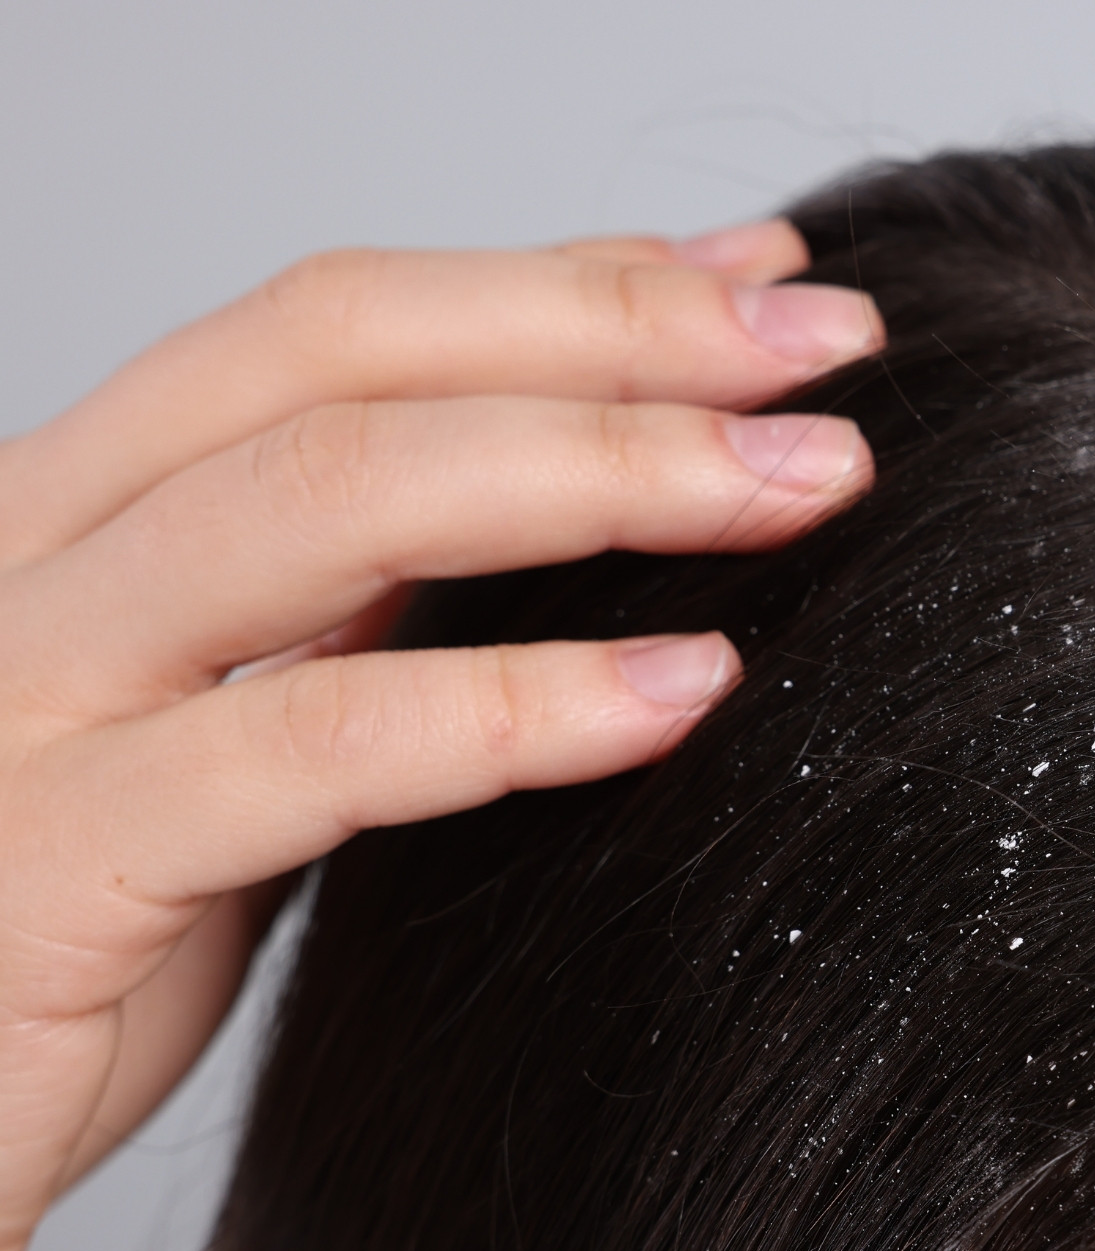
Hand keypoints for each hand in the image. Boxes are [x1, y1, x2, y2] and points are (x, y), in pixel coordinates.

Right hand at [0, 220, 880, 1250]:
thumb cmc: (81, 945)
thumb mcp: (236, 733)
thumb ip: (363, 608)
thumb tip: (589, 485)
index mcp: (91, 509)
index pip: (347, 326)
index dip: (570, 285)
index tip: (769, 278)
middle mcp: (38, 556)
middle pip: (343, 353)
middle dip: (612, 336)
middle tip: (832, 351)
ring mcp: (25, 697)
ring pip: (326, 498)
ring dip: (602, 471)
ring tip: (805, 488)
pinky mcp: (41, 865)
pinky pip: (307, 742)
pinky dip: (515, 703)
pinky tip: (682, 688)